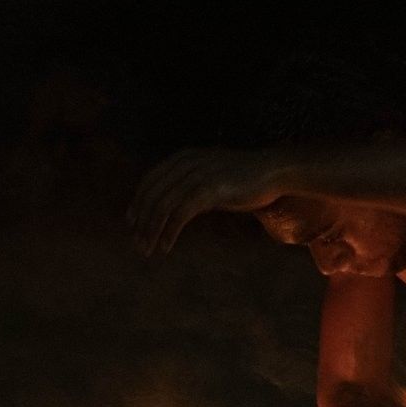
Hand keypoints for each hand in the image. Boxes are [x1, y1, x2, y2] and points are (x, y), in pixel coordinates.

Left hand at [127, 148, 283, 254]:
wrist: (273, 172)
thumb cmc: (244, 178)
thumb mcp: (211, 176)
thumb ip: (191, 184)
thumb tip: (174, 204)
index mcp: (184, 157)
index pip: (150, 180)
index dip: (138, 202)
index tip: (132, 223)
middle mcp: (187, 163)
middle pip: (153, 194)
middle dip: (141, 220)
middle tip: (137, 243)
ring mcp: (198, 175)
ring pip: (163, 205)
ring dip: (151, 230)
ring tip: (147, 249)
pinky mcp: (210, 189)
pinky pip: (181, 213)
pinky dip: (170, 231)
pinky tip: (166, 246)